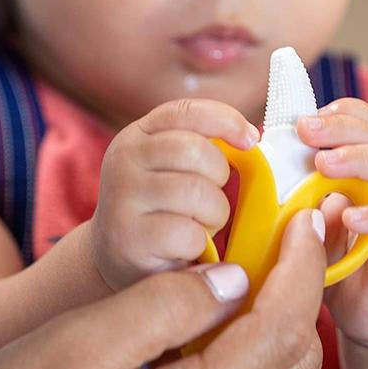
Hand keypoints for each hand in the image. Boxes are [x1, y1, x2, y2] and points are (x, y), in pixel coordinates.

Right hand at [0, 211, 325, 368]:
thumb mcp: (75, 345)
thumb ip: (162, 307)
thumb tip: (233, 277)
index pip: (275, 333)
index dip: (299, 268)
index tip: (303, 218)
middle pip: (291, 365)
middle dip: (299, 293)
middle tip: (282, 235)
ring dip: (275, 323)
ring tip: (253, 267)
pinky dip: (245, 355)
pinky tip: (214, 321)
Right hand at [93, 98, 259, 290]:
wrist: (116, 256)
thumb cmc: (160, 209)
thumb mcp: (170, 168)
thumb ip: (200, 148)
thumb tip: (251, 139)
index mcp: (137, 136)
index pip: (186, 112)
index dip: (226, 120)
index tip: (250, 140)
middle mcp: (123, 159)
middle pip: (196, 150)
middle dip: (219, 178)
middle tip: (212, 199)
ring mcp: (121, 197)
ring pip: (196, 191)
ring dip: (214, 214)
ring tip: (201, 224)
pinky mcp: (129, 236)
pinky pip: (188, 232)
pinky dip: (200, 243)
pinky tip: (187, 246)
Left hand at [297, 98, 367, 345]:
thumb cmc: (334, 259)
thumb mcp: (305, 221)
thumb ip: (295, 194)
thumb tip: (267, 166)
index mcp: (365, 169)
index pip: (363, 124)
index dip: (338, 114)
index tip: (303, 117)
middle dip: (341, 128)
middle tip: (305, 130)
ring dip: (359, 161)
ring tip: (324, 163)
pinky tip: (349, 215)